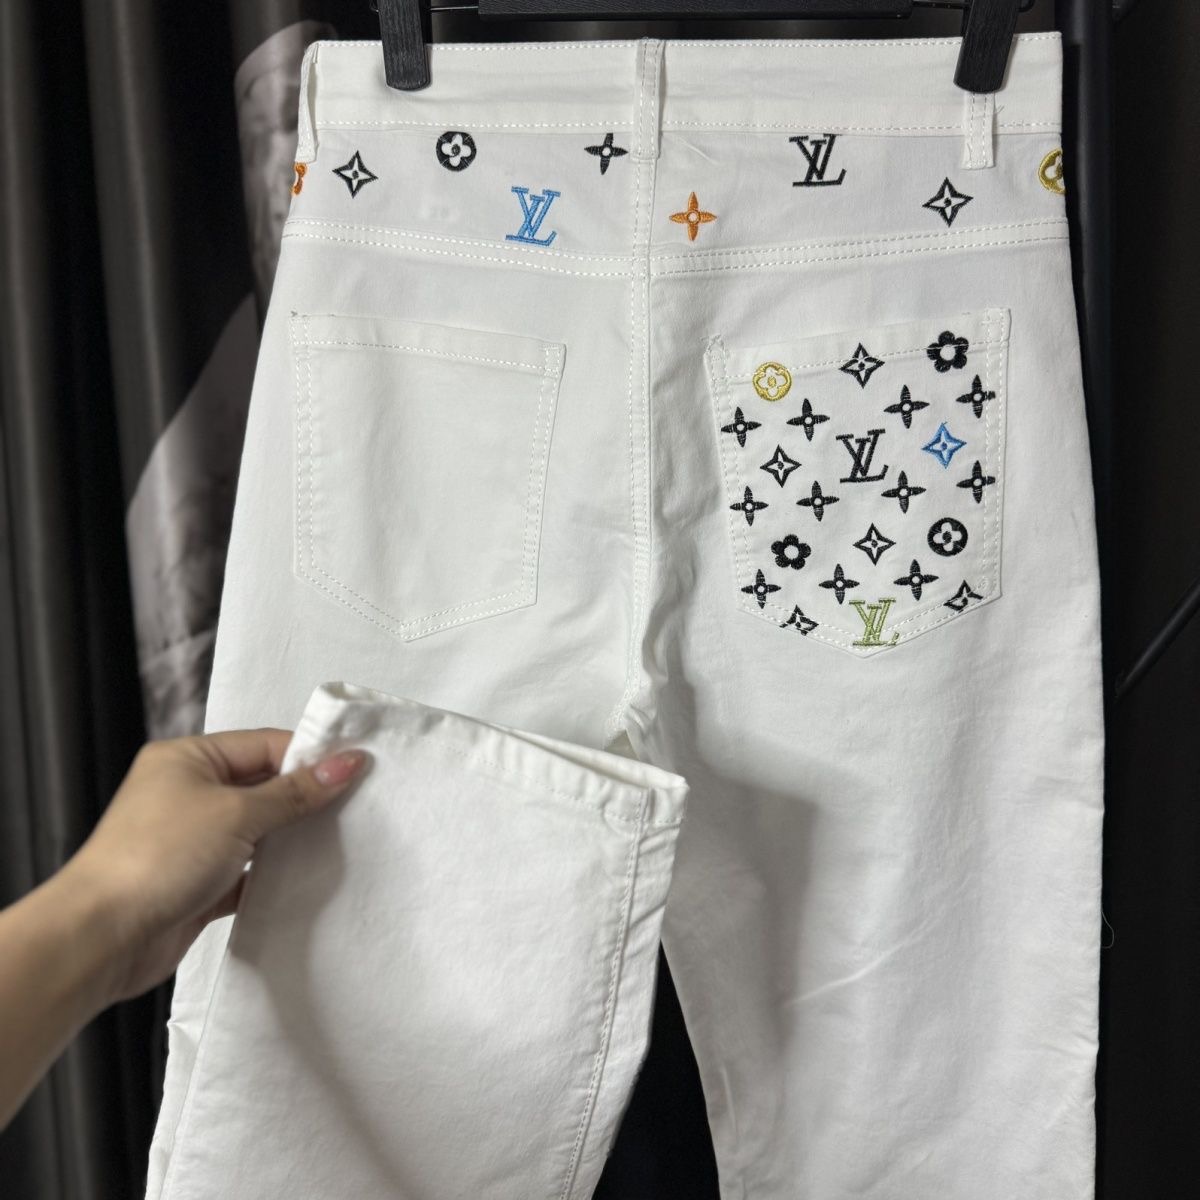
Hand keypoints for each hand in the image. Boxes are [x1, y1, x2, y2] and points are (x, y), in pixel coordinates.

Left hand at [65, 728, 369, 1007]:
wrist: (101, 939)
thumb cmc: (156, 858)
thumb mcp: (237, 813)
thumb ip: (296, 791)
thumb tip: (345, 763)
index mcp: (188, 759)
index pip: (264, 746)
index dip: (310, 756)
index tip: (357, 770)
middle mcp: (187, 793)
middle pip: (263, 787)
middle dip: (305, 798)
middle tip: (355, 806)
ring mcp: (192, 841)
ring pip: (258, 831)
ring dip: (291, 838)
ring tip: (340, 840)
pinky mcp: (198, 884)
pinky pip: (249, 872)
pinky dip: (275, 875)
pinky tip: (306, 879)